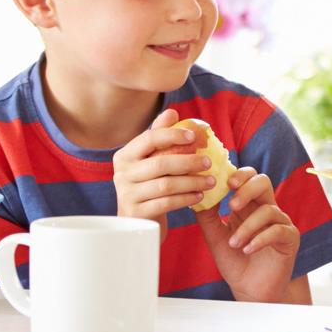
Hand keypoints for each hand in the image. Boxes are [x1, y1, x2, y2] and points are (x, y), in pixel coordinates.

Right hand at [113, 108, 215, 241]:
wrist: (138, 219)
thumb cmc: (149, 183)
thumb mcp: (152, 159)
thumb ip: (160, 136)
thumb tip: (171, 112)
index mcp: (125, 155)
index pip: (150, 138)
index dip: (173, 135)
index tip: (195, 136)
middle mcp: (121, 173)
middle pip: (161, 163)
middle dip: (189, 161)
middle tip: (209, 161)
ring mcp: (127, 194)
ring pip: (166, 185)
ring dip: (193, 181)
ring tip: (211, 181)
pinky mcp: (136, 213)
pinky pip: (166, 203)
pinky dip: (186, 198)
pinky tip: (200, 196)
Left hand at [193, 168, 299, 302]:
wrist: (250, 289)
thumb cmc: (235, 261)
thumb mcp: (215, 237)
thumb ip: (208, 217)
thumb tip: (201, 195)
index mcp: (249, 205)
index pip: (249, 178)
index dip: (239, 175)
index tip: (225, 183)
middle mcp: (267, 209)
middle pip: (263, 182)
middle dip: (247, 190)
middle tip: (232, 205)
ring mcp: (280, 223)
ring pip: (268, 210)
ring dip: (247, 227)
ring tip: (234, 244)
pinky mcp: (290, 239)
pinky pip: (278, 231)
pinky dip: (260, 239)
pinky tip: (248, 249)